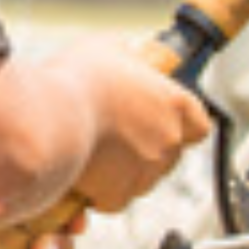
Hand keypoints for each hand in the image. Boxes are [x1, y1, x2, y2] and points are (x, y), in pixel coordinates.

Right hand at [58, 39, 211, 213]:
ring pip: (140, 179)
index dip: (179, 125)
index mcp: (174, 103)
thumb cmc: (78, 81)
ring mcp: (146, 171)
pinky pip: (113, 199)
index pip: (198, 125)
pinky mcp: (119, 194)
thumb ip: (127, 59)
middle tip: (114, 136)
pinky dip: (98, 191)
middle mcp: (168, 140)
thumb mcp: (108, 49)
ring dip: (121, 171)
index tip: (160, 121)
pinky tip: (80, 172)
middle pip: (167, 155)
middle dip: (143, 149)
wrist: (50, 116)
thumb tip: (125, 57)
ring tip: (91, 152)